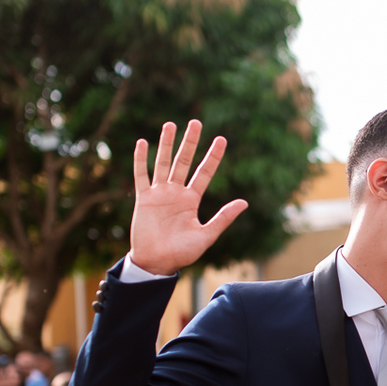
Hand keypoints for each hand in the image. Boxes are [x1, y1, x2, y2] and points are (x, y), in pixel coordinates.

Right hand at [130, 120, 247, 275]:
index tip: (221, 139)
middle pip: (184, 162)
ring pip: (163, 163)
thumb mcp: (206, 235)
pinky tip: (143, 143)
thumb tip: (245, 202)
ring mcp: (159, 193)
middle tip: (196, 122)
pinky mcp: (143, 198)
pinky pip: (141, 175)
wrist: (156, 263)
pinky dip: (141, 159)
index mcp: (192, 200)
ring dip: (166, 144)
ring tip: (171, 124)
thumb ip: (223, 218)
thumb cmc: (182, 253)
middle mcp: (176, 193)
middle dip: (190, 142)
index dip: (213, 156)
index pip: (205, 172)